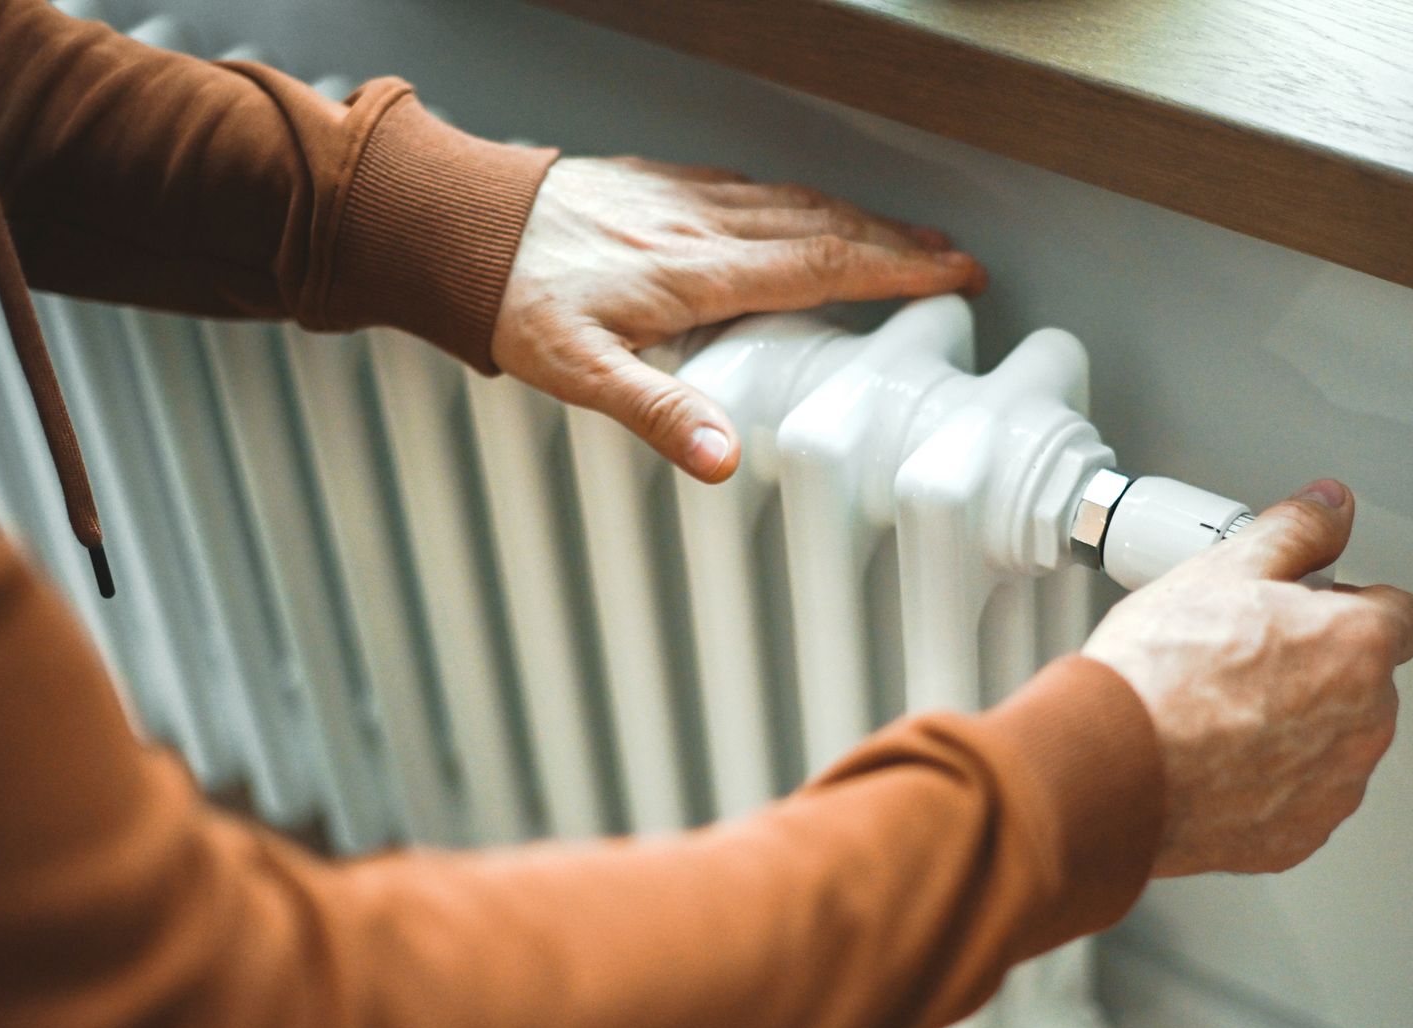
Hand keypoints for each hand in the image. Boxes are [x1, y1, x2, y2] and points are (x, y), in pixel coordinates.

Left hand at [492, 157, 984, 482]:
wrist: (458, 227)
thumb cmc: (513, 299)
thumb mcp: (579, 372)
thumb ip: (658, 414)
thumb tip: (724, 459)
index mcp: (697, 272)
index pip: (823, 265)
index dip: (898, 269)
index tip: (955, 274)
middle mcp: (700, 226)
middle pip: (823, 226)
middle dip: (897, 241)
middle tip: (953, 257)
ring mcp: (680, 198)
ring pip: (791, 201)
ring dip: (855, 217)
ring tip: (901, 234)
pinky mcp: (655, 184)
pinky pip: (748, 186)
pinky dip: (797, 200)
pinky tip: (800, 208)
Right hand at [1082, 479, 1412, 876]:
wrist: (1107, 767)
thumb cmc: (1157, 675)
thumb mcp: (1221, 569)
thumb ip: (1295, 530)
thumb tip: (1332, 505)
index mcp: (1358, 646)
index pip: (1399, 613)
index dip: (1348, 603)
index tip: (1307, 608)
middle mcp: (1364, 722)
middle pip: (1364, 682)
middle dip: (1318, 668)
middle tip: (1242, 657)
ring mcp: (1333, 788)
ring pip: (1333, 745)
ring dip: (1296, 729)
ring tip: (1218, 712)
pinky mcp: (1296, 837)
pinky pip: (1298, 801)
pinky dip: (1268, 784)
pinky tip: (1213, 761)